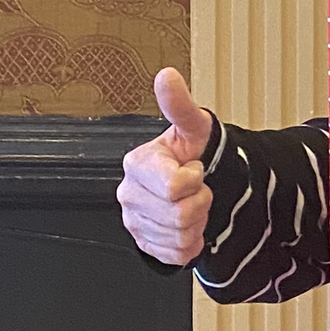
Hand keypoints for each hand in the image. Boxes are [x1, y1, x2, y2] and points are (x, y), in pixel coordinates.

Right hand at [117, 67, 214, 264]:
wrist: (199, 184)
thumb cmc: (194, 153)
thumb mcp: (193, 127)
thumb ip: (179, 104)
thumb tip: (167, 76)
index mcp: (137, 164)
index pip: (174, 186)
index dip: (194, 179)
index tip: (194, 168)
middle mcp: (129, 194)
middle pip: (177, 215)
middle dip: (199, 202)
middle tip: (197, 188)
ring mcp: (134, 221)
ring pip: (178, 236)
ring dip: (197, 222)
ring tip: (192, 204)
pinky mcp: (144, 244)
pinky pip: (175, 254)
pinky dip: (191, 243)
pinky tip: (189, 225)